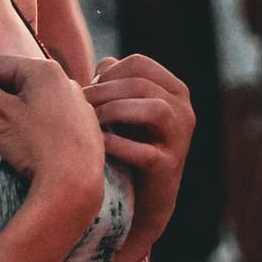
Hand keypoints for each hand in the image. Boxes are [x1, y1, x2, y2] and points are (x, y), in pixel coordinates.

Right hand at [0, 46, 105, 242]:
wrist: (75, 186)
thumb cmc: (36, 145)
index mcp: (44, 69)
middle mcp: (65, 79)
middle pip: (14, 82)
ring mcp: (79, 103)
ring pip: (33, 101)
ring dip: (16, 116)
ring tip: (15, 142)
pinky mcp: (85, 125)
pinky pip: (52, 118)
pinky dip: (39, 128)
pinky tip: (37, 148)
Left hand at [84, 53, 193, 261]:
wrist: (143, 198)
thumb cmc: (130, 145)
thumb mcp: (124, 110)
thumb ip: (116, 83)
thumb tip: (104, 63)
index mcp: (173, 90)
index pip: (139, 64)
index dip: (107, 72)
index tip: (86, 89)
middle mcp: (183, 110)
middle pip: (142, 84)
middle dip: (104, 91)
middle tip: (77, 104)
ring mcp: (180, 139)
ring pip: (154, 109)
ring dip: (115, 111)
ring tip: (90, 121)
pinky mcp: (169, 167)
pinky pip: (145, 151)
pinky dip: (118, 145)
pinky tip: (98, 145)